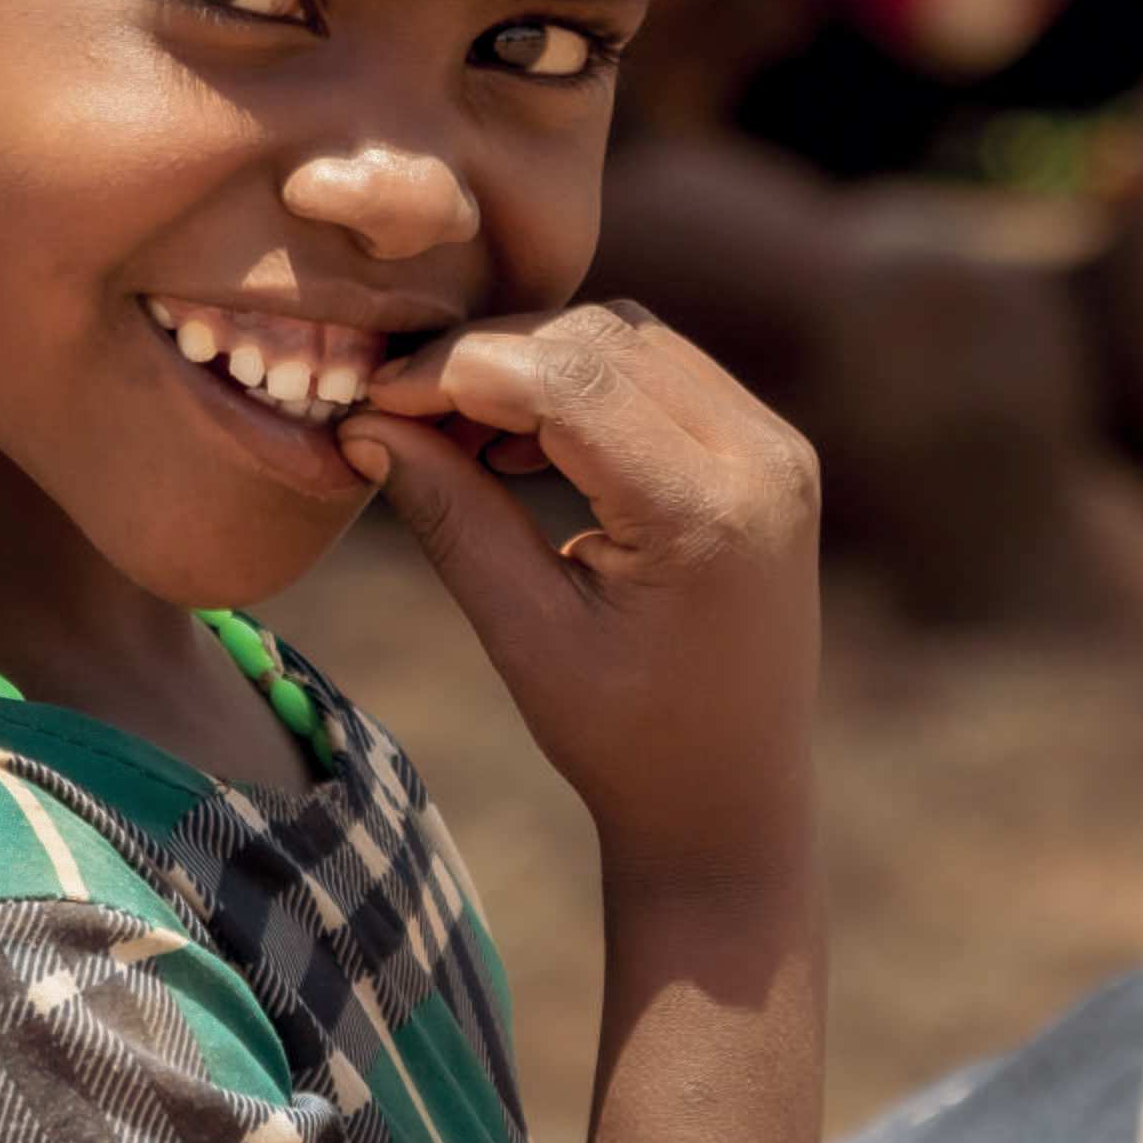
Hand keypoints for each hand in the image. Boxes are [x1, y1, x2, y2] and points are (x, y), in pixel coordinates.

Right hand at [346, 299, 816, 909]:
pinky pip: (662, 373)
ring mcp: (776, 449)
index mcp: (704, 512)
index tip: (371, 398)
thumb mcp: (525, 634)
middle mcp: (761, 459)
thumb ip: (453, 516)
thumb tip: (365, 421)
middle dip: (485, 357)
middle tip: (398, 411)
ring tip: (452, 433)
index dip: (453, 371)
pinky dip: (581, 385)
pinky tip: (517, 445)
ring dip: (531, 364)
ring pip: (629, 340)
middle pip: (597, 340)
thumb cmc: (625, 741)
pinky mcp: (769, 454)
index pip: (563, 378)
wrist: (732, 801)